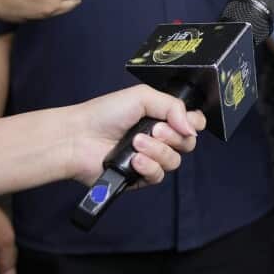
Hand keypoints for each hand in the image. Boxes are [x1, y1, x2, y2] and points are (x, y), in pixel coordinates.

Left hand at [66, 84, 203, 186]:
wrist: (78, 138)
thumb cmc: (105, 113)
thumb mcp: (143, 96)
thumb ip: (174, 106)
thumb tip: (192, 127)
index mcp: (162, 118)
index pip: (193, 123)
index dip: (194, 124)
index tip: (185, 122)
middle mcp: (160, 139)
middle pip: (188, 143)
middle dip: (173, 136)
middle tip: (154, 129)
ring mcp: (151, 159)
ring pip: (174, 161)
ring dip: (157, 150)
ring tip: (136, 143)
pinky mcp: (140, 177)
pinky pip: (158, 176)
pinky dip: (148, 166)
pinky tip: (135, 160)